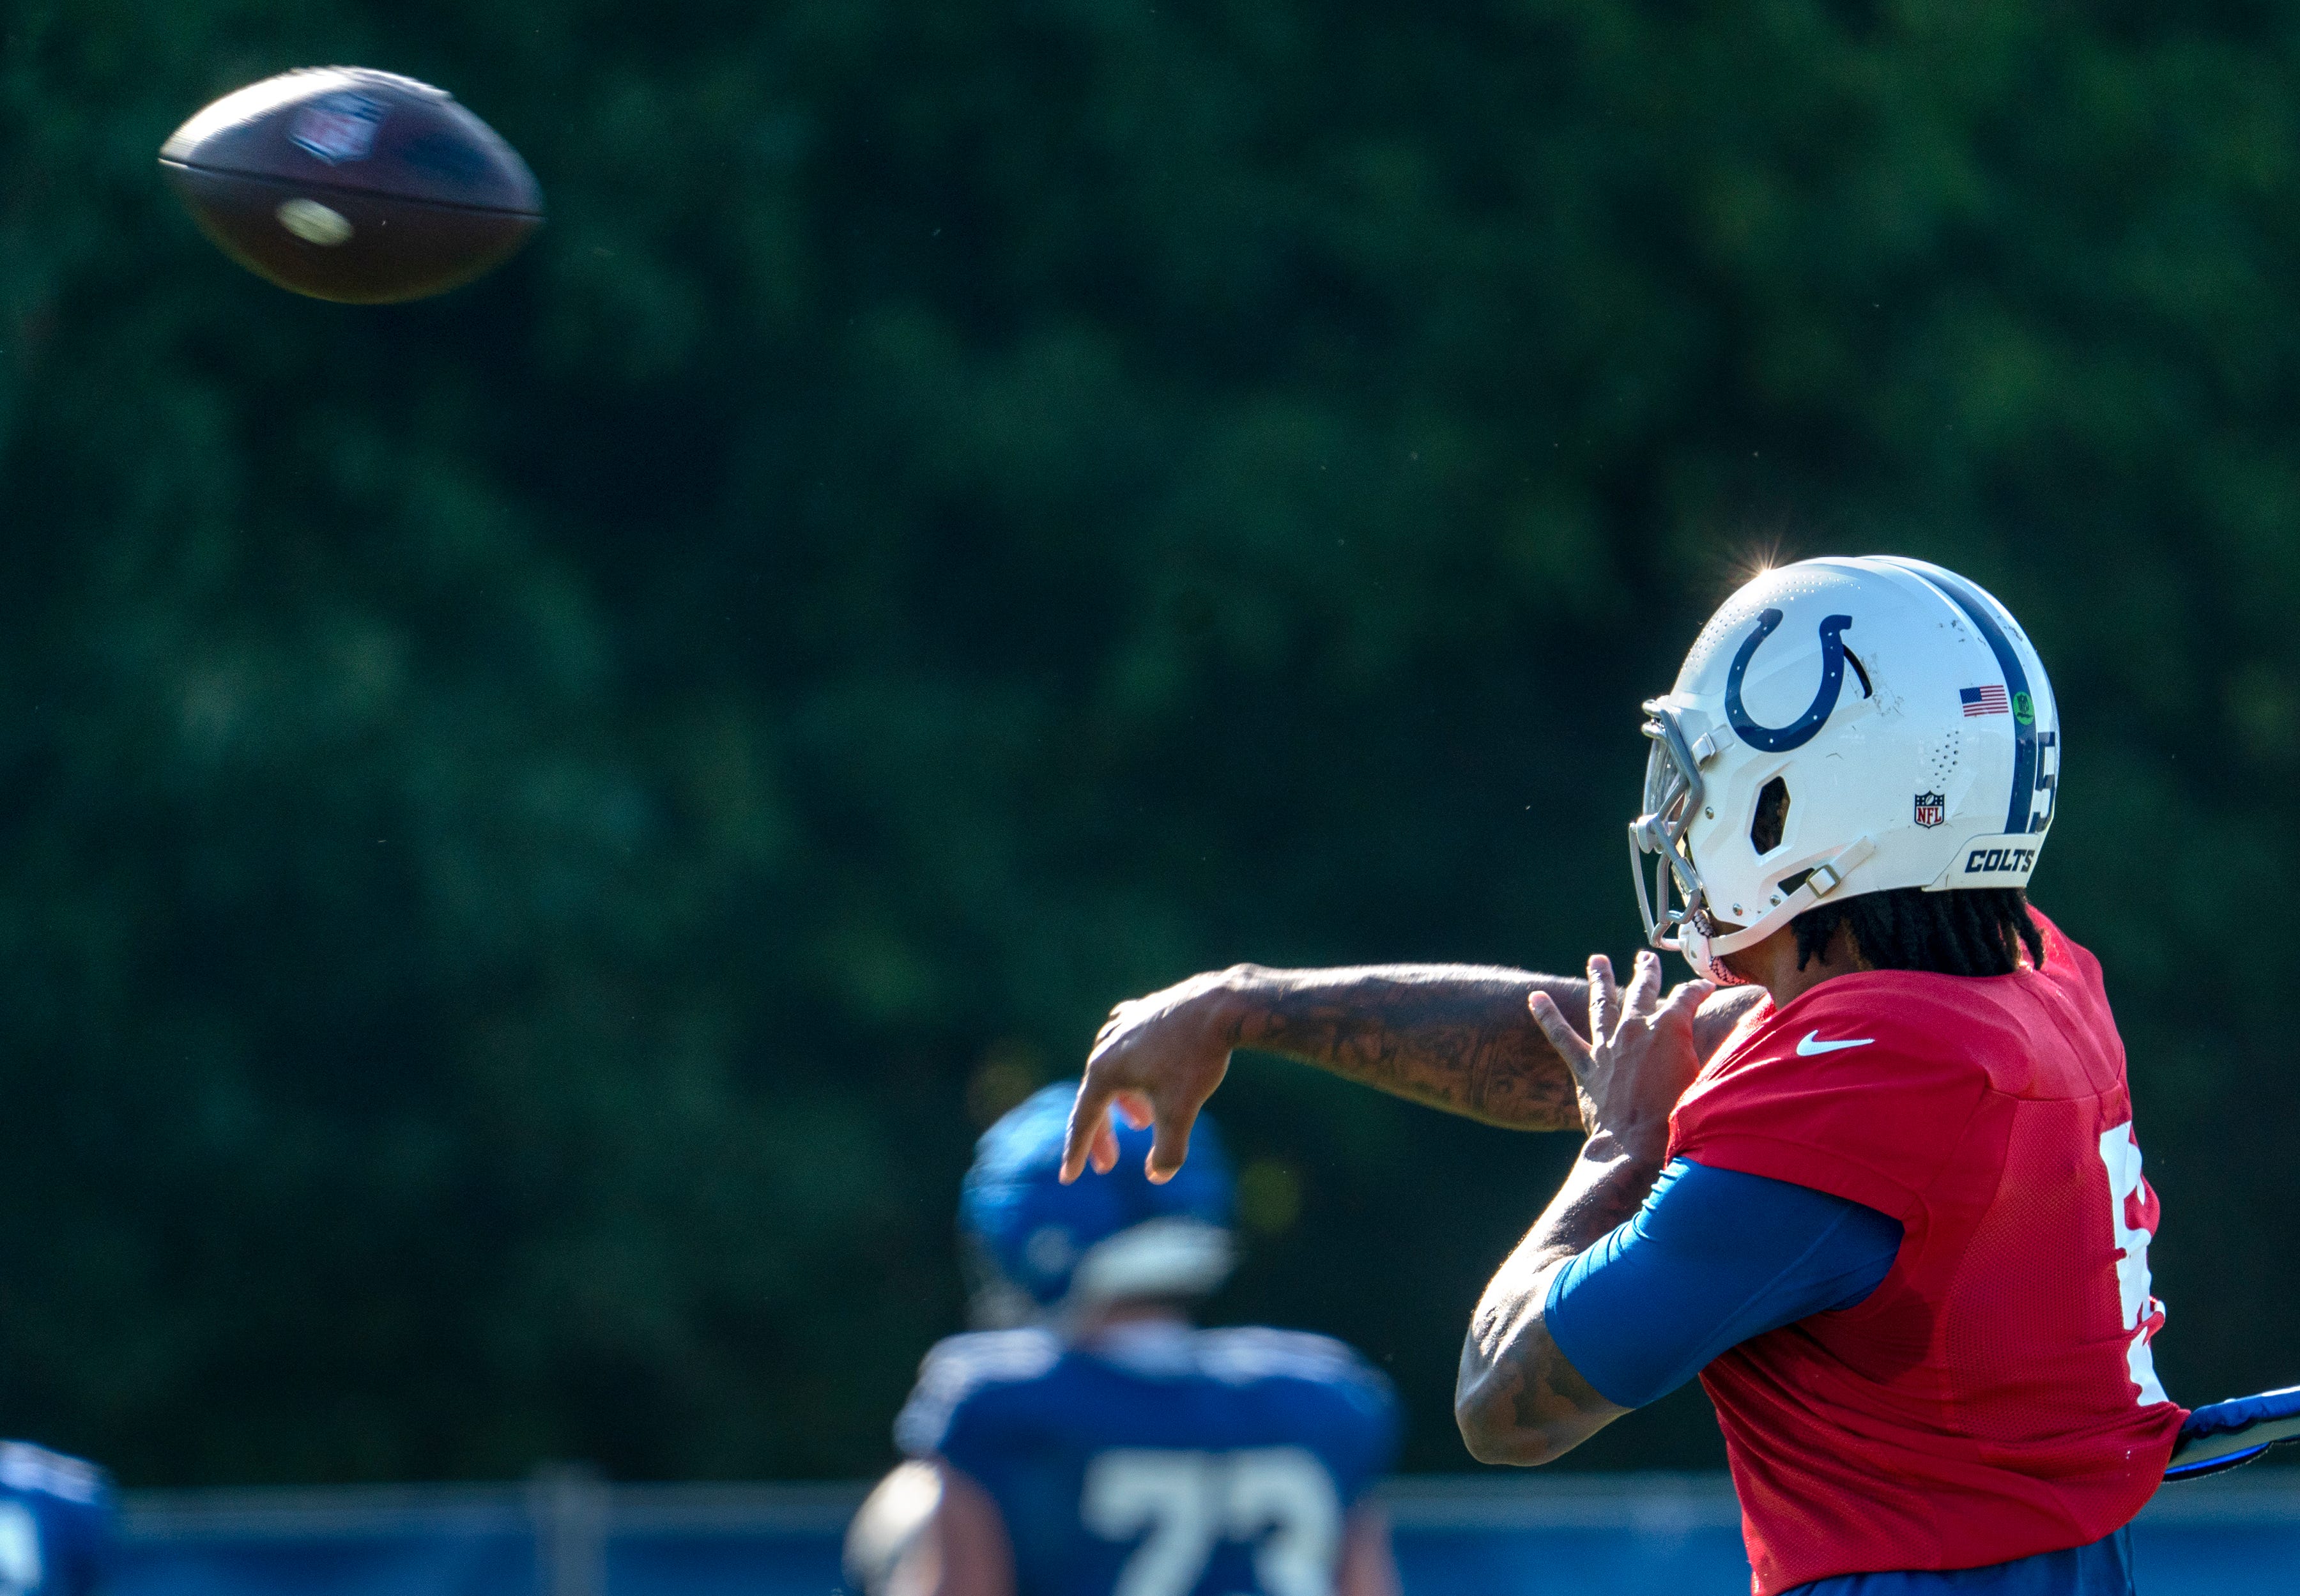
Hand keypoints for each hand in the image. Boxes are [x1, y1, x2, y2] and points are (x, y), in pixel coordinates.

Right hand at [1061, 968, 1243, 1184]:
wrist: (1222, 1006)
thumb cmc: (1196, 1058)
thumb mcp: (1180, 1110)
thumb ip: (1168, 1150)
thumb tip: (1157, 1176)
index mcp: (1105, 1070)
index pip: (1084, 1119)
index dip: (1077, 1151)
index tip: (1069, 1178)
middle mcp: (1107, 1045)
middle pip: (1095, 1097)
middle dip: (1101, 1133)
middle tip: (1108, 1165)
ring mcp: (1125, 1025)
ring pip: (1112, 1070)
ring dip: (1121, 1102)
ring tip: (1141, 1122)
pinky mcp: (1145, 1012)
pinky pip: (1126, 1045)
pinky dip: (1130, 1068)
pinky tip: (1141, 1072)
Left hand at [1527, 952, 1711, 1166]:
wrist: (1634, 1149)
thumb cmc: (1679, 1121)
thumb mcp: (1709, 1081)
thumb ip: (1722, 1055)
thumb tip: (1746, 1038)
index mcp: (1669, 1028)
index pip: (1687, 996)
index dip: (1698, 989)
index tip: (1705, 987)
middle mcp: (1635, 1029)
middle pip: (1642, 990)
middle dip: (1646, 971)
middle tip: (1645, 958)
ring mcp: (1607, 1047)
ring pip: (1602, 1003)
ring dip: (1600, 979)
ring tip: (1596, 960)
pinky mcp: (1586, 1067)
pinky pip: (1562, 1036)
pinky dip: (1548, 1016)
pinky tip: (1534, 997)